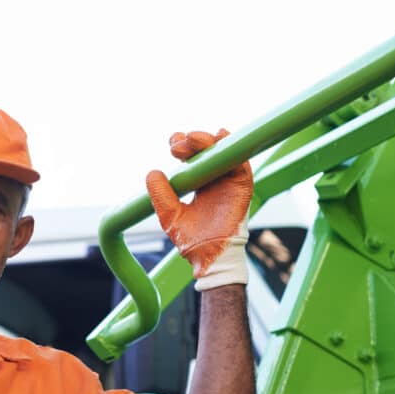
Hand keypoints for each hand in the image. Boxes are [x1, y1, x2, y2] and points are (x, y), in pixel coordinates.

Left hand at [145, 129, 252, 290]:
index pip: (191, 158)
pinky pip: (241, 162)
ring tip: (193, 139)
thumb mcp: (170, 215)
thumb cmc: (191, 241)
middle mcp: (215, 179)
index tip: (172, 145)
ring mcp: (229, 181)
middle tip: (178, 145)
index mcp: (199, 184)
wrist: (209, 256)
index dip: (182, 146)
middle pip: (206, 151)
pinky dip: (233, 148)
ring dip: (208, 140)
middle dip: (192, 141)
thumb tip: (152, 173)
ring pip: (222, 151)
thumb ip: (160, 196)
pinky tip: (221, 137)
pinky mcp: (242, 185)